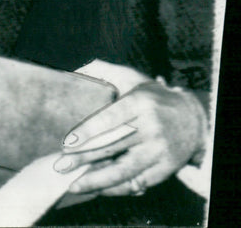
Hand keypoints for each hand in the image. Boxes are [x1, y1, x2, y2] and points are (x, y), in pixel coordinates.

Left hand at [53, 80, 206, 195]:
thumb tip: (78, 68)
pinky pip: (138, 182)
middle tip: (60, 166)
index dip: (86, 133)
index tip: (66, 144)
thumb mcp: (133, 79)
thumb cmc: (154, 98)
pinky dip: (116, 188)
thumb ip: (106, 72)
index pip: (109, 120)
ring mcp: (160, 150)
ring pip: (124, 170)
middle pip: (112, 146)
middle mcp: (151, 127)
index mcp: (140, 103)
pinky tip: (97, 188)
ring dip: (97, 180)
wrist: (195, 118)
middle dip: (84, 158)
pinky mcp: (166, 168)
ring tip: (74, 185)